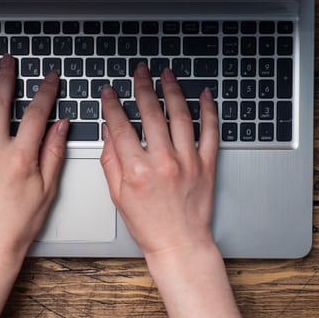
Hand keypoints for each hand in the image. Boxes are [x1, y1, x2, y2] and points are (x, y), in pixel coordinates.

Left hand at [0, 54, 68, 261]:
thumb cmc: (19, 221)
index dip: (45, 92)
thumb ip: (53, 153)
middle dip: (6, 79)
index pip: (36, 114)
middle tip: (9, 62)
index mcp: (20, 158)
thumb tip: (61, 125)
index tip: (50, 78)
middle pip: (0, 105)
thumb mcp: (48, 188)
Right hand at [100, 63, 218, 256]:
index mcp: (136, 170)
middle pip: (151, 113)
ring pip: (180, 116)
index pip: (121, 126)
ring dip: (173, 91)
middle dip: (143, 87)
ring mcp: (188, 161)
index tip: (110, 92)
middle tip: (140, 72)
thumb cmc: (149, 225)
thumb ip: (111, 161)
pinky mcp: (207, 165)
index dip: (113, 105)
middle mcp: (163, 162)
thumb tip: (108, 132)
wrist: (180, 245)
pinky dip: (208, 111)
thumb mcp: (118, 195)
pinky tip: (204, 95)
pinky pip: (210, 132)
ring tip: (166, 75)